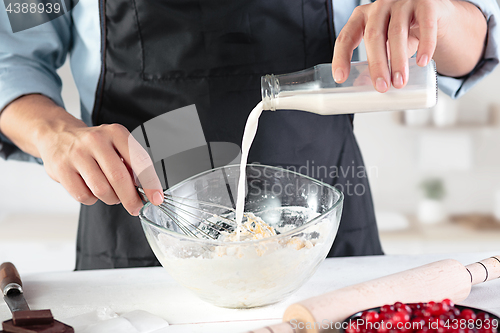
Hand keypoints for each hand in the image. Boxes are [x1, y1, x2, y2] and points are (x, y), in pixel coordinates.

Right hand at [38, 122, 163, 215]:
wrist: (57, 136)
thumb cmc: (93, 146)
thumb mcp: (115, 145)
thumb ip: (131, 164)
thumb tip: (146, 190)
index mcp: (115, 133)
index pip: (139, 160)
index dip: (150, 182)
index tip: (156, 198)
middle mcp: (96, 140)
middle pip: (120, 178)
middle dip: (131, 198)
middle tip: (136, 207)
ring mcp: (77, 154)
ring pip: (102, 190)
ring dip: (111, 198)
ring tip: (111, 193)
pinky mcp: (61, 169)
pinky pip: (84, 196)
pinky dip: (92, 199)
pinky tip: (91, 189)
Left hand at [332, 0, 486, 91]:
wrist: (435, 15)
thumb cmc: (404, 33)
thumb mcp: (384, 46)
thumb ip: (373, 62)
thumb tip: (361, 86)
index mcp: (362, 17)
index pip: (346, 37)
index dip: (341, 58)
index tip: (340, 78)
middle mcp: (380, 7)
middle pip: (373, 35)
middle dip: (376, 64)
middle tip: (381, 87)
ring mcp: (403, 2)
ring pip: (397, 31)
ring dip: (398, 60)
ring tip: (399, 82)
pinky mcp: (427, 3)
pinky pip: (425, 24)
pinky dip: (425, 45)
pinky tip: (421, 62)